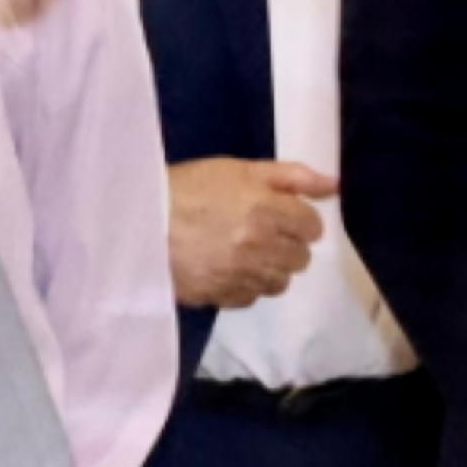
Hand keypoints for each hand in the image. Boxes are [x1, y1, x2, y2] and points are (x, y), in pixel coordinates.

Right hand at [169, 157, 333, 309]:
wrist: (132, 219)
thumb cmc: (184, 187)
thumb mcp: (234, 169)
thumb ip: (289, 176)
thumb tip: (335, 186)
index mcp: (266, 208)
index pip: (313, 226)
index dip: (297, 219)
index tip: (277, 215)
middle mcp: (260, 245)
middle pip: (301, 258)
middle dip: (286, 245)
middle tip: (259, 234)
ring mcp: (241, 274)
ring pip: (280, 282)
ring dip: (268, 269)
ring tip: (242, 255)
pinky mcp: (220, 295)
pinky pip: (251, 297)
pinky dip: (244, 285)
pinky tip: (225, 270)